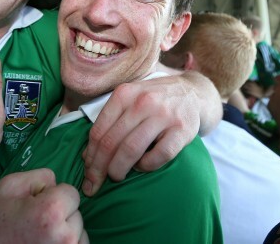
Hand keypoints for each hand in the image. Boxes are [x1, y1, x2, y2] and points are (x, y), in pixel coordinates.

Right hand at [0, 169, 88, 243]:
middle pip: (77, 213)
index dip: (54, 195)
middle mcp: (66, 236)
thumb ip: (39, 176)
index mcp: (52, 212)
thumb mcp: (10, 186)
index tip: (38, 205)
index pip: (72, 192)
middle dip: (61, 214)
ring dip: (65, 230)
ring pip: (79, 231)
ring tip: (41, 235)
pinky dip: (66, 243)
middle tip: (37, 222)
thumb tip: (57, 184)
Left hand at [82, 71, 219, 195]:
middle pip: (111, 142)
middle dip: (99, 168)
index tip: (87, 173)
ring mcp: (163, 115)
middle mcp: (142, 102)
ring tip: (116, 177)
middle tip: (94, 185)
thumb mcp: (129, 100)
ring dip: (118, 169)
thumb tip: (87, 155)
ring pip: (131, 149)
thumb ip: (109, 122)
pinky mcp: (182, 130)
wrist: (192, 93)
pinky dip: (146, 166)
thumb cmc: (153, 100)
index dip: (90, 156)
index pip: (98, 131)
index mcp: (124, 94)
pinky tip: (141, 167)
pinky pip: (158, 156)